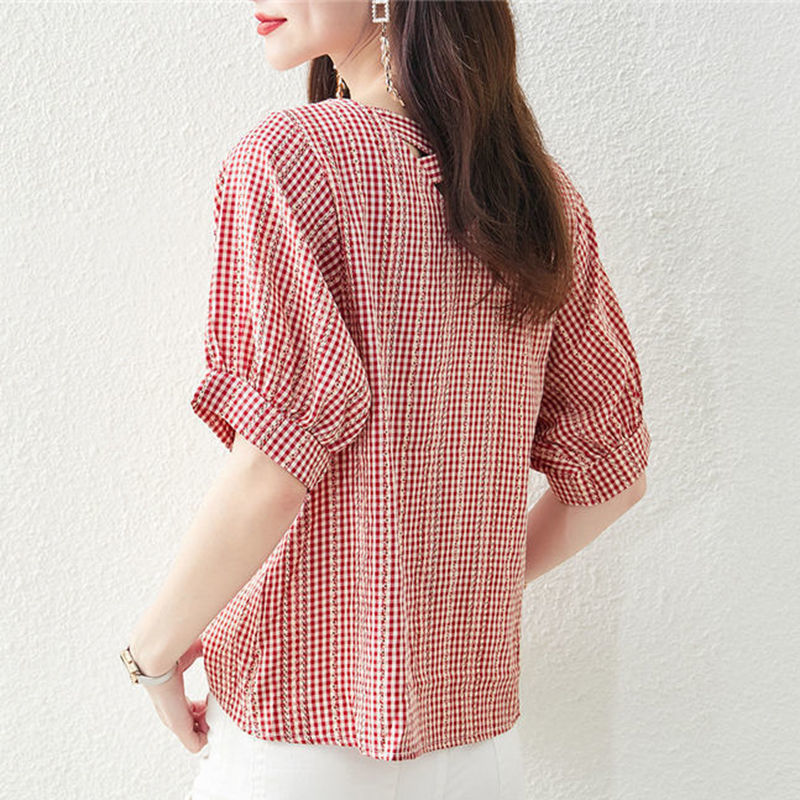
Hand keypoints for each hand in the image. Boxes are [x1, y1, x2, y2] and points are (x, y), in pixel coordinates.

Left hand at [135, 638, 209, 752]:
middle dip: (208, 718)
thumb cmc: (172, 654)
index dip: (204, 706)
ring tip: (214, 710)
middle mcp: (173, 713)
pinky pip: (196, 744)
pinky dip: (207, 735)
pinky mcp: (179, 728)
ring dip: (209, 726)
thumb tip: (217, 642)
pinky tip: (210, 718)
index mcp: (175, 698)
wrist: (158, 662)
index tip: (212, 697)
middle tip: (215, 705)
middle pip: (195, 727)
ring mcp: (175, 722)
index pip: (191, 711)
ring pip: (197, 736)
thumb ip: (204, 651)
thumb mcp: (194, 652)